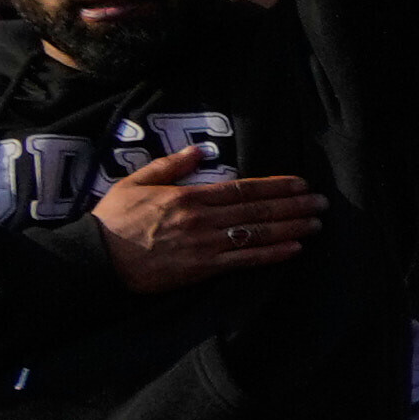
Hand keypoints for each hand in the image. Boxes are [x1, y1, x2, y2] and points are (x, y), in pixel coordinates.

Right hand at [93, 153, 324, 292]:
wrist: (96, 258)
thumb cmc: (113, 219)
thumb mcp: (137, 181)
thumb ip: (171, 165)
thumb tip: (201, 150)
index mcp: (188, 195)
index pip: (242, 188)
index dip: (275, 186)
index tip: (301, 184)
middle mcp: (202, 218)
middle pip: (257, 210)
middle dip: (293, 206)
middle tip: (322, 203)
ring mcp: (204, 245)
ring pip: (256, 234)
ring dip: (290, 228)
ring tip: (316, 223)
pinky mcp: (201, 269)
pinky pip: (244, 261)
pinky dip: (271, 255)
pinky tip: (294, 249)